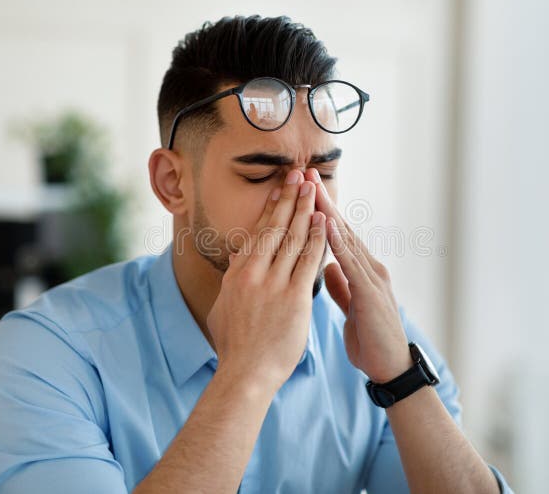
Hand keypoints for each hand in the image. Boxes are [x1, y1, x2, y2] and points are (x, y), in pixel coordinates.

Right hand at [206, 170, 326, 392]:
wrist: (244, 375)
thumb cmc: (234, 347)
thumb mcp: (223, 309)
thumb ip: (232, 283)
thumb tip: (237, 263)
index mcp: (237, 275)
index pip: (257, 233)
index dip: (270, 208)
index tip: (280, 189)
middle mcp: (252, 274)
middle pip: (274, 227)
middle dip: (288, 198)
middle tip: (298, 174)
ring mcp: (273, 284)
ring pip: (292, 238)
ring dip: (305, 210)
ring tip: (313, 188)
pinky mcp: (294, 298)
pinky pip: (309, 260)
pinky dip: (317, 238)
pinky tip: (325, 220)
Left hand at [304, 168, 411, 382]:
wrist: (390, 367)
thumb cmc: (371, 338)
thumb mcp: (351, 306)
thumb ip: (342, 285)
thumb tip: (328, 266)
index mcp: (358, 271)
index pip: (333, 235)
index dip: (316, 212)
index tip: (298, 190)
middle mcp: (367, 267)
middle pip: (339, 228)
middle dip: (320, 201)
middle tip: (303, 174)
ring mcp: (372, 278)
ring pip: (347, 240)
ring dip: (329, 214)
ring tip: (312, 190)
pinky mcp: (372, 294)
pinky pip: (353, 266)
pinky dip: (340, 245)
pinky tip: (328, 228)